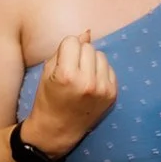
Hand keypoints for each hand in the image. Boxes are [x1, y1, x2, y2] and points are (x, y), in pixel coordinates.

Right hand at [23, 31, 117, 156]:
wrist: (58, 129)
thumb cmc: (48, 98)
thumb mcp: (48, 72)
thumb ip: (65, 51)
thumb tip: (87, 33)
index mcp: (67, 75)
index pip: (72, 42)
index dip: (65, 50)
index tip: (61, 62)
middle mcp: (88, 82)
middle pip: (88, 47)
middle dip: (78, 54)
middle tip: (71, 69)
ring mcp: (103, 89)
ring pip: (101, 56)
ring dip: (91, 61)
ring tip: (82, 76)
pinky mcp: (112, 94)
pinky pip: (110, 69)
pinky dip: (100, 72)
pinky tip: (91, 84)